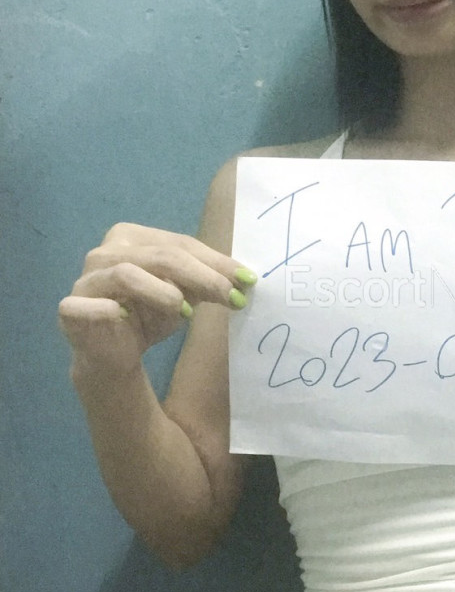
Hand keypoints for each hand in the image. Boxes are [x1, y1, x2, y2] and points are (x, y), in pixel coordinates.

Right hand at [58, 222, 256, 376]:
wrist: (115, 354)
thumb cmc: (149, 315)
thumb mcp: (185, 296)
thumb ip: (208, 283)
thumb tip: (245, 280)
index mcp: (133, 238)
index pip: (180, 244)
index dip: (216, 262)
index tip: (248, 281)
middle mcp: (106, 252)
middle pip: (160, 256)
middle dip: (201, 276)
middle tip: (230, 295)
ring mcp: (86, 279)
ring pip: (126, 274)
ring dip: (161, 291)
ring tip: (185, 311)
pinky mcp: (70, 308)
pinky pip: (85, 304)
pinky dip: (106, 309)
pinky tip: (124, 317)